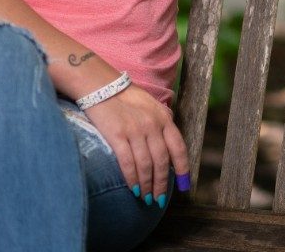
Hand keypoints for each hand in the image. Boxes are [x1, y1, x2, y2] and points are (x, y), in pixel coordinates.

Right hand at [82, 82, 189, 204]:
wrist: (101, 86)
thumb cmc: (126, 98)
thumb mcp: (151, 106)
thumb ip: (162, 123)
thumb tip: (169, 145)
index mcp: (164, 119)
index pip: (178, 148)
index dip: (182, 169)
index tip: (184, 185)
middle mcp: (153, 126)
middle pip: (162, 161)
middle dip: (162, 184)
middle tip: (158, 199)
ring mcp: (135, 131)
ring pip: (146, 165)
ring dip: (147, 185)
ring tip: (146, 198)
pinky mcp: (117, 135)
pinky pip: (128, 163)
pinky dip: (132, 179)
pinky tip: (133, 188)